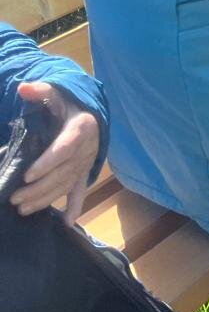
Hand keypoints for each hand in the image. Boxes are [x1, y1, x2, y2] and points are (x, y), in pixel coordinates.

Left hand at [10, 83, 99, 223]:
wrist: (90, 112)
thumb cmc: (69, 104)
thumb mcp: (57, 93)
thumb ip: (40, 90)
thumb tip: (24, 88)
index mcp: (82, 128)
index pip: (65, 148)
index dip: (48, 163)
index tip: (28, 175)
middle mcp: (88, 148)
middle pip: (63, 172)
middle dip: (39, 188)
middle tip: (15, 198)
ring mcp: (87, 162)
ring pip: (67, 185)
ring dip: (47, 199)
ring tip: (23, 209)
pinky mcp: (85, 172)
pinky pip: (81, 191)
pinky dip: (76, 206)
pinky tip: (67, 223)